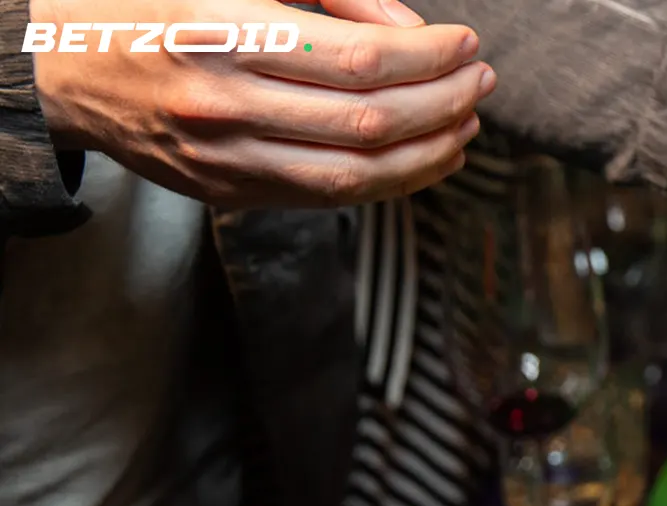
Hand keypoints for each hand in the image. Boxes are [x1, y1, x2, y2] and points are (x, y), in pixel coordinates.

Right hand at [32, 0, 492, 207]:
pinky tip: (425, 156)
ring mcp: (222, 157)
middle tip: (481, 81)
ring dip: (430, 151)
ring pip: (357, 173)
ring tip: (467, 121)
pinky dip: (391, 181)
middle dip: (444, 102)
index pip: (358, 58)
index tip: (466, 43)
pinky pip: (327, 197)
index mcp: (223, 29)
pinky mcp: (225, 192)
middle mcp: (223, 101)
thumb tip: (407, 26)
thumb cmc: (153, 3)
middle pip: (369, 119)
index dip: (429, 55)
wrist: (58, 65)